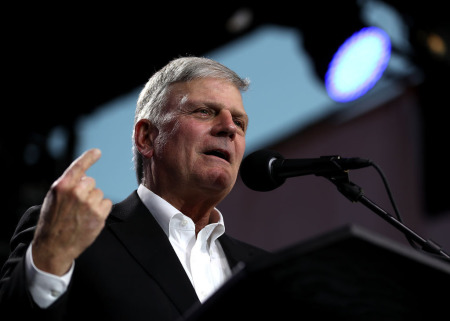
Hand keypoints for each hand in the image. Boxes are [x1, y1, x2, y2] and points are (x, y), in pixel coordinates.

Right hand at [32, 148, 112, 275]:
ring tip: (81, 214)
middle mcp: (76, 193)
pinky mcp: (99, 216)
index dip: (88, 158)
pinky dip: (101, 210)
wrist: (53, 247)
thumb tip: (86, 177)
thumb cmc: (53, 221)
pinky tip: (90, 218)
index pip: (78, 167)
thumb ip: (68, 186)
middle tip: (76, 205)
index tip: (97, 152)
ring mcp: (88, 205)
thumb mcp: (53, 199)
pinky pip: (107, 203)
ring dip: (94, 202)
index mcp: (62, 187)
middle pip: (91, 182)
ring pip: (99, 194)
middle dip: (87, 191)